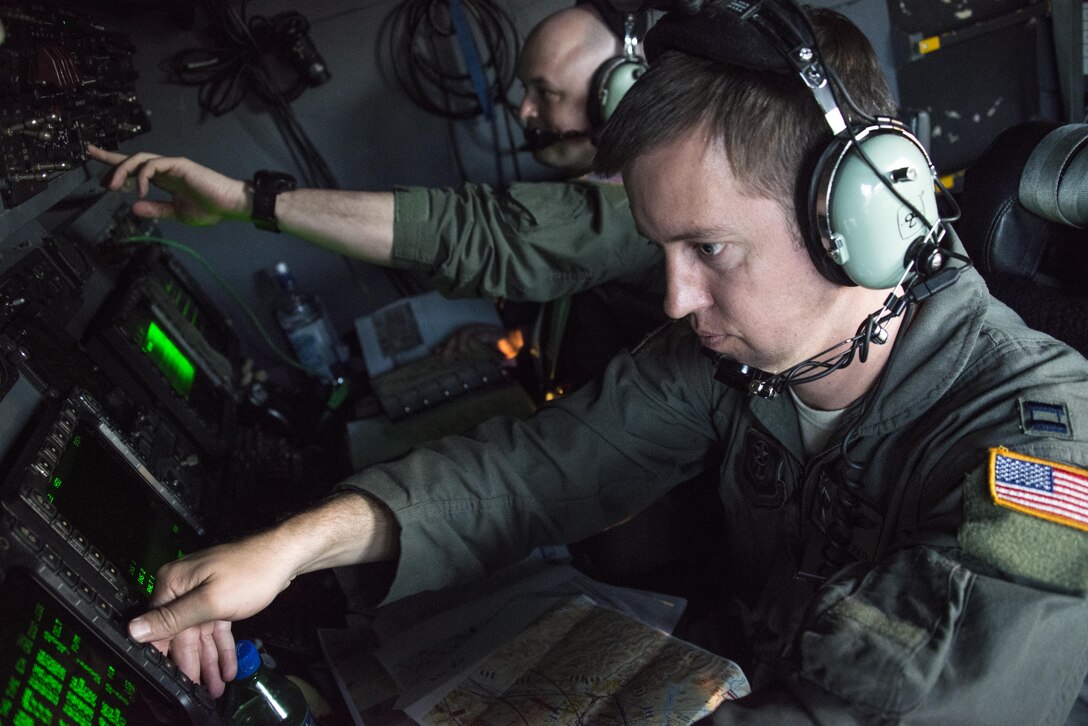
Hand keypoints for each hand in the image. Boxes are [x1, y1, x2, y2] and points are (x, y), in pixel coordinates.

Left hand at [87, 145, 248, 226]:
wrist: (229, 205)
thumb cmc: (209, 208)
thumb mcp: (177, 213)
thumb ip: (156, 209)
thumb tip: (133, 207)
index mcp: (164, 180)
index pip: (135, 169)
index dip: (114, 163)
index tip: (93, 156)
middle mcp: (165, 169)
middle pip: (132, 159)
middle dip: (111, 160)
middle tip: (95, 165)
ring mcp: (172, 165)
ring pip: (139, 159)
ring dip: (122, 170)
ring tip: (113, 186)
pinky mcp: (179, 165)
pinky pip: (153, 165)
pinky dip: (143, 176)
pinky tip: (141, 191)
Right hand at [128, 534, 297, 697]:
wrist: (284, 555)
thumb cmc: (251, 572)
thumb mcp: (210, 601)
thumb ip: (173, 618)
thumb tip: (135, 629)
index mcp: (173, 583)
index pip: (159, 625)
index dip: (167, 654)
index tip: (173, 677)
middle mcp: (183, 586)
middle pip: (182, 632)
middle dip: (193, 662)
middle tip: (202, 688)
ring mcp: (202, 590)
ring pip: (200, 632)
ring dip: (209, 659)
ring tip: (216, 685)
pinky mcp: (219, 595)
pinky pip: (215, 625)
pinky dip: (221, 645)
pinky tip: (227, 666)